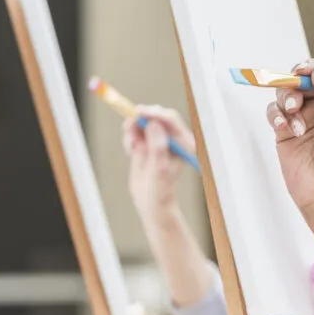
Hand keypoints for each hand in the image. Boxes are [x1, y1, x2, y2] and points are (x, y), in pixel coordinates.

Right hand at [124, 105, 195, 220]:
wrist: (150, 201)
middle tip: (128, 127)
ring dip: (133, 130)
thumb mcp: (159, 168)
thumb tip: (154, 124)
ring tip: (131, 148)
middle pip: (156, 117)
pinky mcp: (147, 143)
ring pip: (143, 123)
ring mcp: (159, 139)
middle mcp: (173, 139)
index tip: (140, 112)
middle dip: (141, 120)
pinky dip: (130, 138)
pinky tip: (130, 151)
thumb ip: (158, 146)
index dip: (155, 113)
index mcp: (184, 142)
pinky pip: (135, 132)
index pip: (170, 120)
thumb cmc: (160, 188)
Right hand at [266, 58, 313, 210]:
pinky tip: (286, 129)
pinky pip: (274, 112)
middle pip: (301, 78)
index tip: (305, 72)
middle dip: (295, 83)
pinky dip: (276, 116)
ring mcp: (301, 118)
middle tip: (296, 99)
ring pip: (285, 93)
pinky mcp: (284, 131)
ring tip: (297, 125)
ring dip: (287, 102)